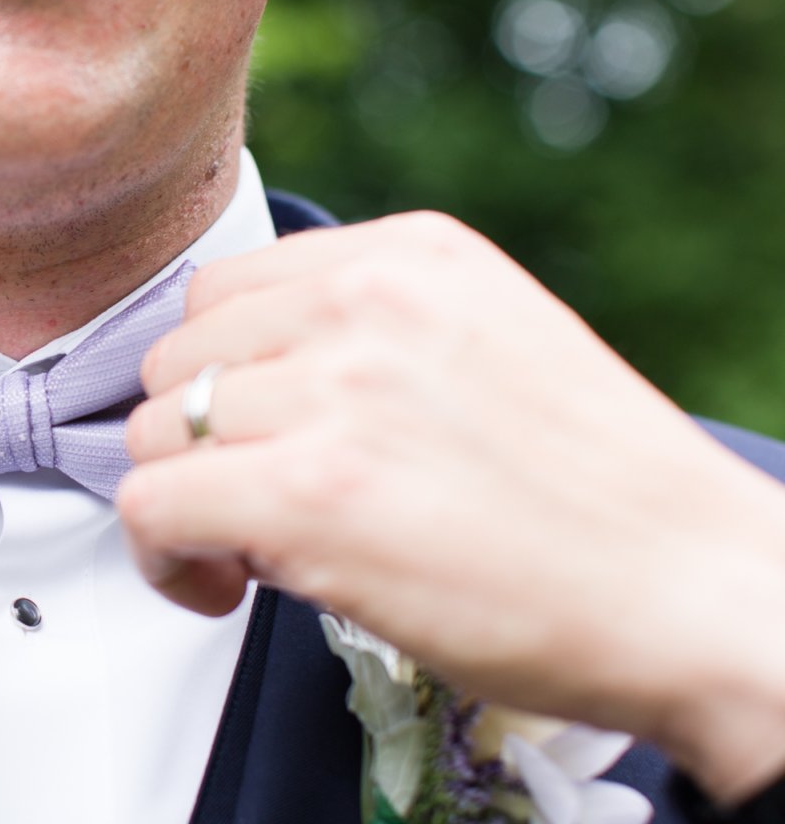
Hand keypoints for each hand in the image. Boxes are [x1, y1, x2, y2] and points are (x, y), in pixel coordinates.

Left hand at [119, 212, 784, 801]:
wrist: (695, 593)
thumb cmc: (596, 496)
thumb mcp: (486, 344)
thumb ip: (370, 336)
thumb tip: (245, 385)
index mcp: (409, 254)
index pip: (224, 292)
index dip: (220, 380)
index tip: (253, 439)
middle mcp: (365, 301)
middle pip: (179, 359)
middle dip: (203, 440)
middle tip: (258, 505)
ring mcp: (336, 390)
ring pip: (158, 431)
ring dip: (188, 500)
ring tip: (258, 550)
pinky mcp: (310, 492)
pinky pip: (150, 502)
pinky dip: (163, 556)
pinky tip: (224, 586)